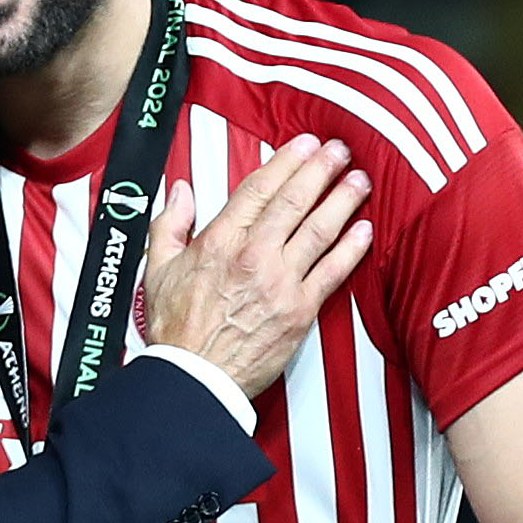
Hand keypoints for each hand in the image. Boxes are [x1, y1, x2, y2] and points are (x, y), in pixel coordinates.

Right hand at [141, 134, 372, 398]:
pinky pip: (333, 271)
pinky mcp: (300, 309)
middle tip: (339, 151)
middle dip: (321, 170)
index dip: (285, 162)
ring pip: (320, 230)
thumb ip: (169, 224)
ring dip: (343, 200)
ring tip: (359, 180)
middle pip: (295, 201)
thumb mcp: (157, 270)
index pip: (259, 189)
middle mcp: (253, 256)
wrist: (194, 378)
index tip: (303, 144)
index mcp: (219, 242)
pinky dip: (352, 248)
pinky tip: (365, 229)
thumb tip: (180, 192)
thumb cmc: (176, 330)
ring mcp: (280, 282)